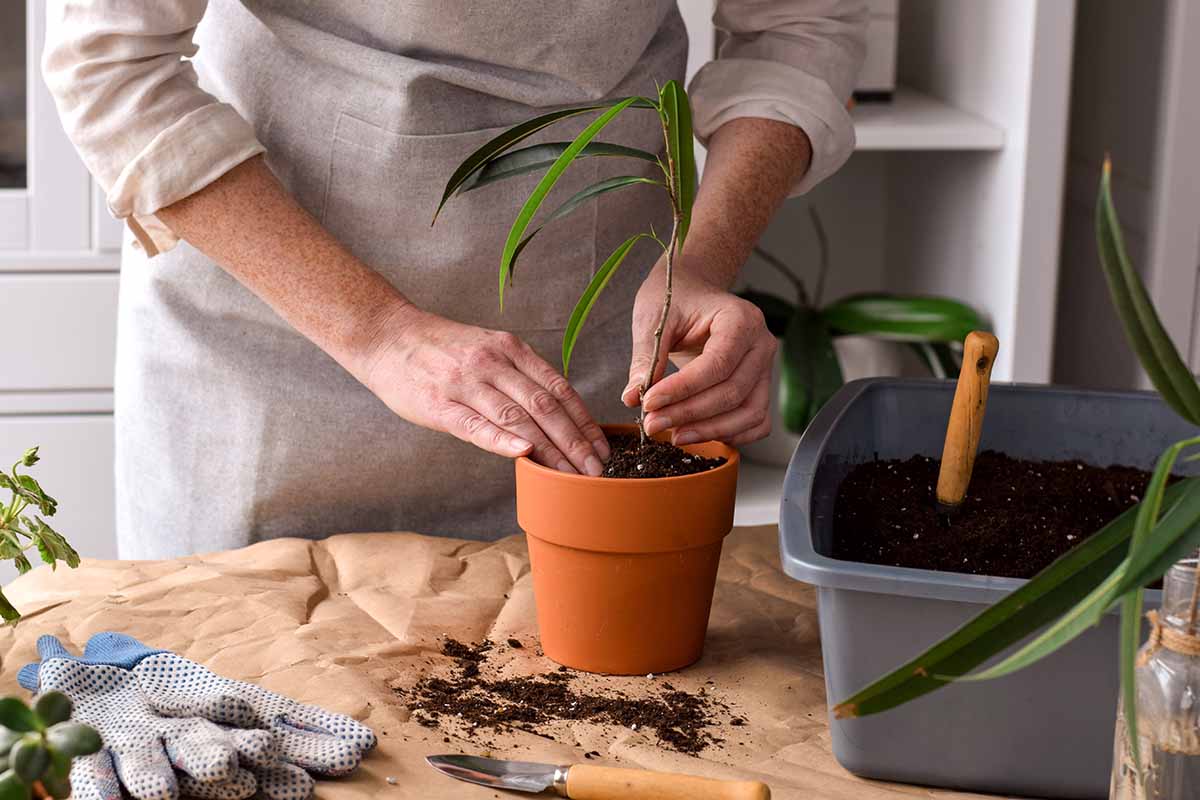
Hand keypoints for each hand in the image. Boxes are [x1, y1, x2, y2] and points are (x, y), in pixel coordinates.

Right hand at [360, 302, 608, 474]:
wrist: (387, 336)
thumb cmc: (441, 351)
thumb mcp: (487, 349)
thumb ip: (518, 376)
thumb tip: (555, 414)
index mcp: (510, 349)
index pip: (559, 388)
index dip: (584, 421)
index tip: (602, 448)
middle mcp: (493, 362)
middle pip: (545, 406)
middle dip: (575, 442)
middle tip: (595, 471)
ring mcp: (466, 382)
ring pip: (517, 417)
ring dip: (549, 450)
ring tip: (570, 475)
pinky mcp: (439, 404)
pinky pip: (475, 424)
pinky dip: (502, 439)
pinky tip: (523, 455)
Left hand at [623, 264, 775, 445]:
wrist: (694, 291)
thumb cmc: (676, 298)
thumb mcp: (653, 318)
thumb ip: (646, 357)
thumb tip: (632, 398)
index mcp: (740, 319)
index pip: (717, 364)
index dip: (683, 389)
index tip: (650, 402)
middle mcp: (760, 343)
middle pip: (733, 392)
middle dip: (690, 414)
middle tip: (653, 424)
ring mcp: (765, 367)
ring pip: (749, 412)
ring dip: (710, 430)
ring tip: (674, 435)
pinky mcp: (759, 386)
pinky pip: (756, 421)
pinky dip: (732, 434)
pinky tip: (699, 434)